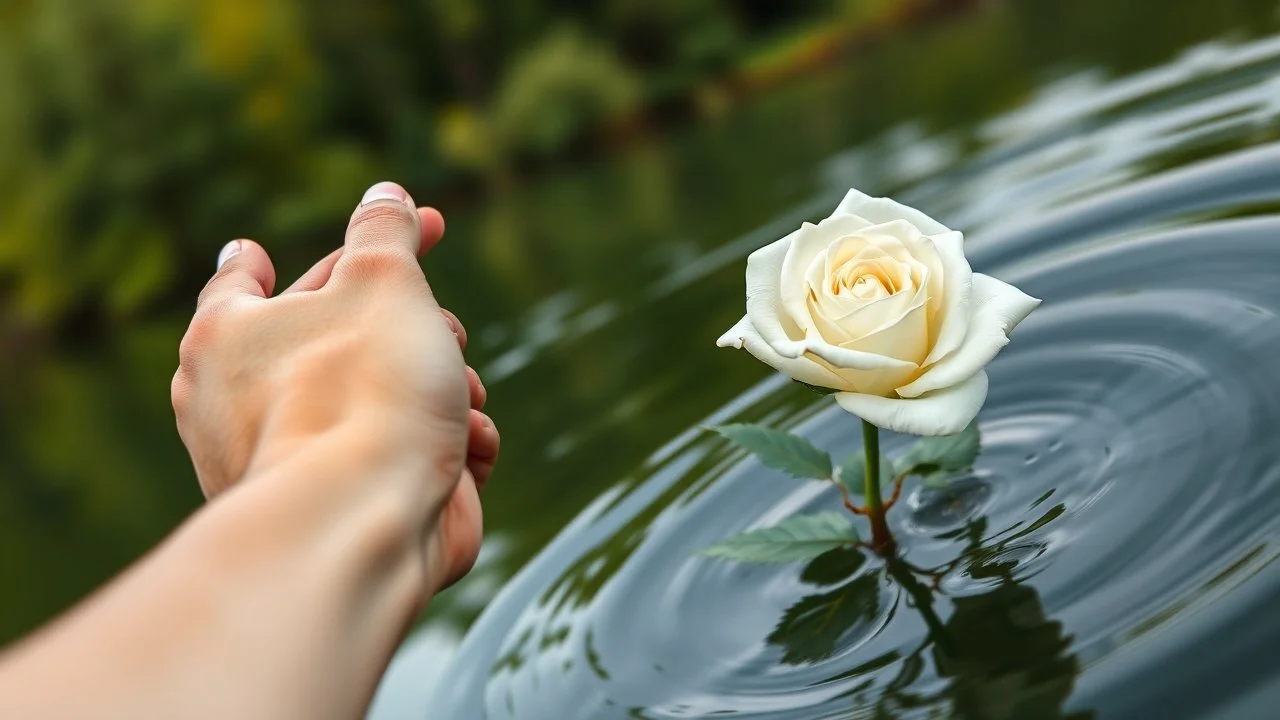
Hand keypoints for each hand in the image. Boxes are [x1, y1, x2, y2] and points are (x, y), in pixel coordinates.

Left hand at [171, 182, 497, 591]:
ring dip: (442, 387)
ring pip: (383, 396)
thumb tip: (386, 194)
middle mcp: (245, 405)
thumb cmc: (364, 395)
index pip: (240, 281)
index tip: (259, 251)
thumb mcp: (382, 283)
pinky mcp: (350, 507)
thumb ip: (384, 233)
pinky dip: (444, 446)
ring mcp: (298, 462)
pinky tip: (469, 449)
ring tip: (462, 398)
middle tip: (447, 328)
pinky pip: (401, 456)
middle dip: (409, 328)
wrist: (368, 526)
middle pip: (333, 338)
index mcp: (228, 339)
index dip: (274, 256)